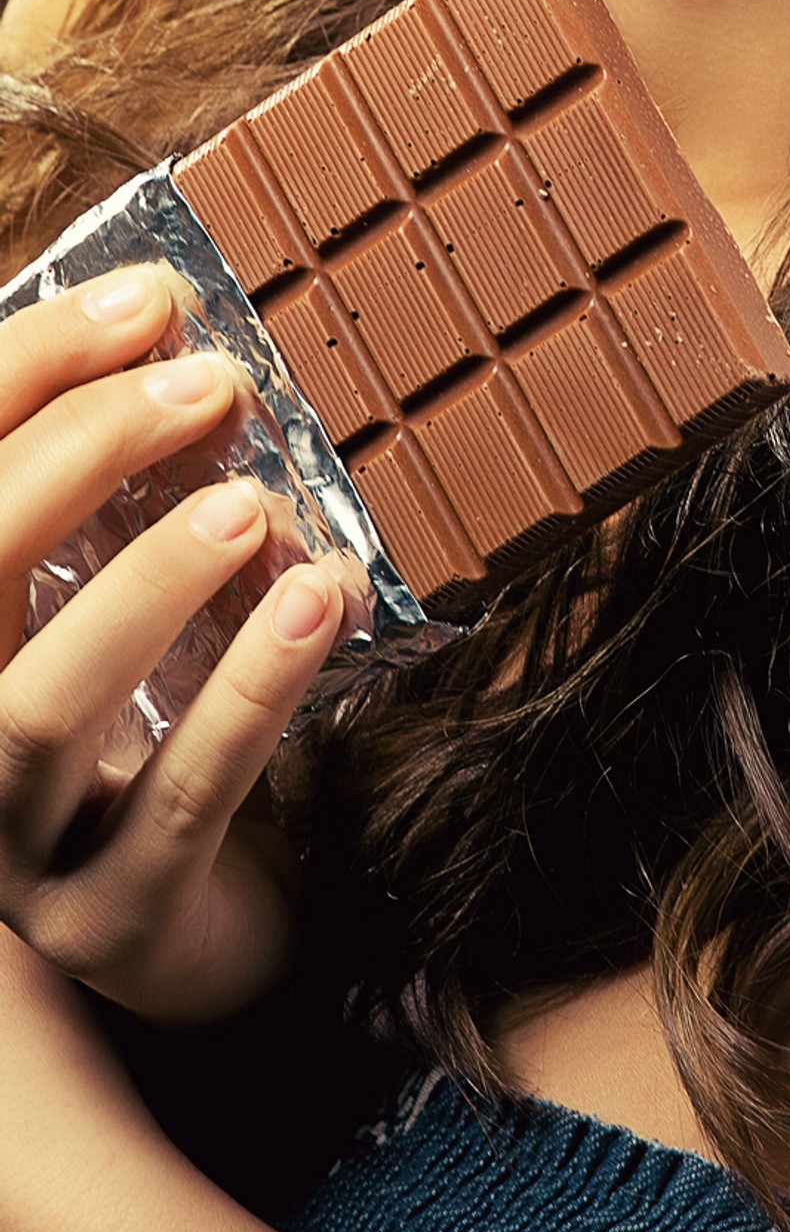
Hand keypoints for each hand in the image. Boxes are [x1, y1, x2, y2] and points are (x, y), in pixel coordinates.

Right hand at [0, 261, 349, 1022]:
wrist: (215, 932)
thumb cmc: (161, 730)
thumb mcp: (126, 599)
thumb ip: (119, 491)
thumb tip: (168, 323)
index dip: (28, 371)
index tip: (147, 298)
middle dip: (78, 458)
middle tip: (206, 386)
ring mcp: (12, 848)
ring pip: (41, 708)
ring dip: (150, 584)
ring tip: (250, 505)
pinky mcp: (114, 925)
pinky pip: (175, 800)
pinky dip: (248, 691)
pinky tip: (316, 603)